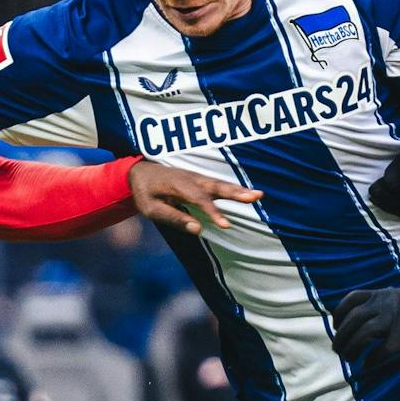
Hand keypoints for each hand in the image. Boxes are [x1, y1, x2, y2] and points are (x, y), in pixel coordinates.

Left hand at [129, 160, 262, 235]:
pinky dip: (234, 188)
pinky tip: (247, 194)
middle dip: (236, 193)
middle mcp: (192, 178)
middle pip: (217, 186)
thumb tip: (198, 229)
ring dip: (240, 190)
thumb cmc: (145, 192)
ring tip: (259, 195)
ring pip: (221, 184)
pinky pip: (219, 184)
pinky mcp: (200, 180)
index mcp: (179, 185)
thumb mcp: (151, 209)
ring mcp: (198, 178)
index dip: (214, 212)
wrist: (140, 172)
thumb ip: (173, 218)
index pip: (200, 200)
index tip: (226, 225)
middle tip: (256, 197)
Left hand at [331, 283, 399, 362]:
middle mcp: (385, 306)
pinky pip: (379, 352)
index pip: (351, 300)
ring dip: (351, 348)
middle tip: (338, 349)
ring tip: (349, 358)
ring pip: (362, 335)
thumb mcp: (399, 298)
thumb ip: (381, 305)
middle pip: (353, 320)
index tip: (336, 326)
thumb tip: (363, 320)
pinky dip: (370, 360)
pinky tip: (366, 365)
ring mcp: (394, 322)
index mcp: (383, 295)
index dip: (339, 314)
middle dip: (341, 336)